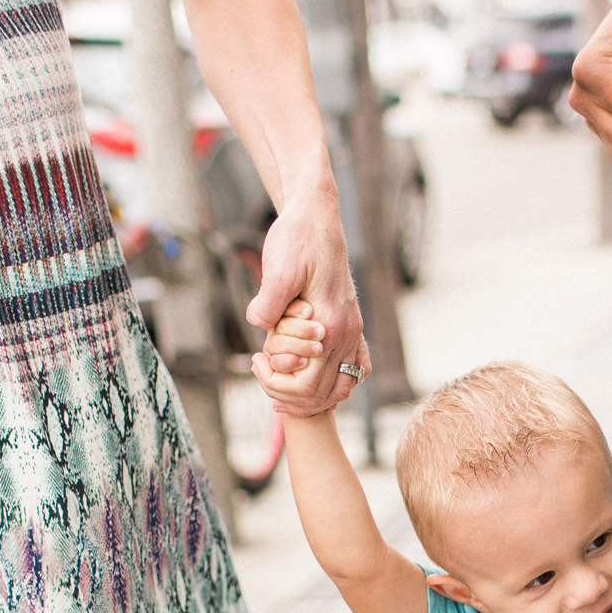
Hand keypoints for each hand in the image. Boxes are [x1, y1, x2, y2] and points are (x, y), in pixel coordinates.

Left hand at [247, 189, 367, 413]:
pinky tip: (309, 373)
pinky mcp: (351, 324)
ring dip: (310, 393)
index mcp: (329, 326)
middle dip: (287, 393)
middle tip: (262, 369)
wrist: (316, 217)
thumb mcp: (277, 268)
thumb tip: (260, 327)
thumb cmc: (296, 239)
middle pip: (322, 394)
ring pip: (340, 388)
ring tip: (280, 377)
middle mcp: (346, 333)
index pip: (308, 386)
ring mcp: (352, 330)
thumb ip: (268, 303)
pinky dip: (333, 383)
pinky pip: (355, 369)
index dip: (276, 384)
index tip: (255, 359)